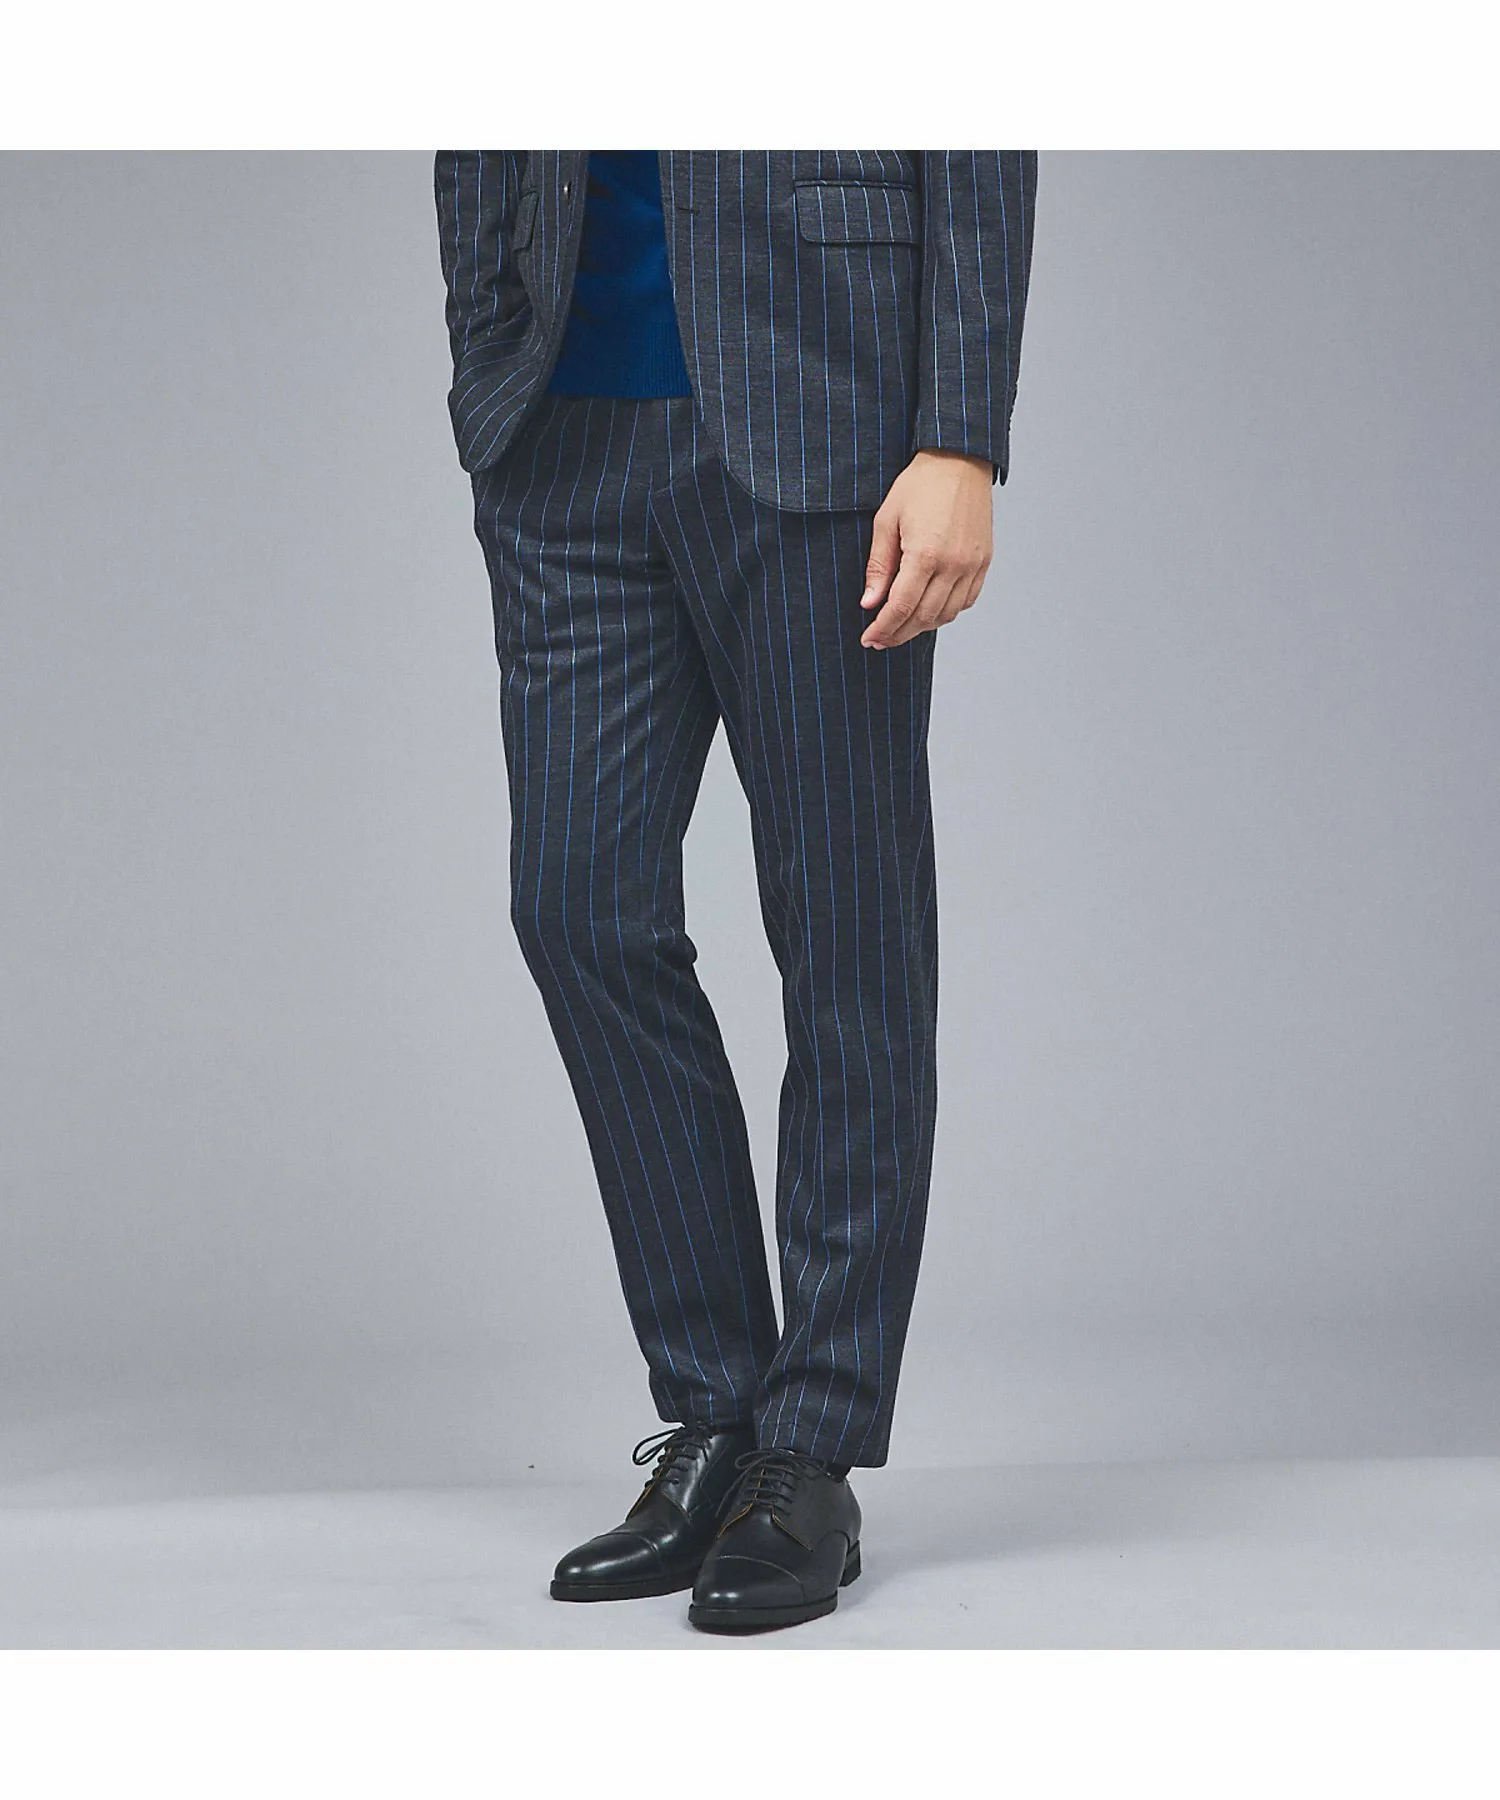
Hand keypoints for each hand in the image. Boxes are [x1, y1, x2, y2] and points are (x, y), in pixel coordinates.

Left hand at [859, 449, 993, 649]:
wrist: (959, 461)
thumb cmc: (920, 484)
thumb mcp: (886, 520)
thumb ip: (879, 566)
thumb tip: (870, 602)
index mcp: (925, 554)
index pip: (900, 607)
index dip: (883, 628)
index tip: (869, 639)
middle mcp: (953, 564)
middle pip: (923, 617)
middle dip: (899, 633)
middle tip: (881, 639)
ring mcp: (972, 565)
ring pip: (946, 614)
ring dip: (922, 626)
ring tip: (902, 626)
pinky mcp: (983, 561)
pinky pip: (966, 601)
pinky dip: (946, 612)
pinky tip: (929, 609)